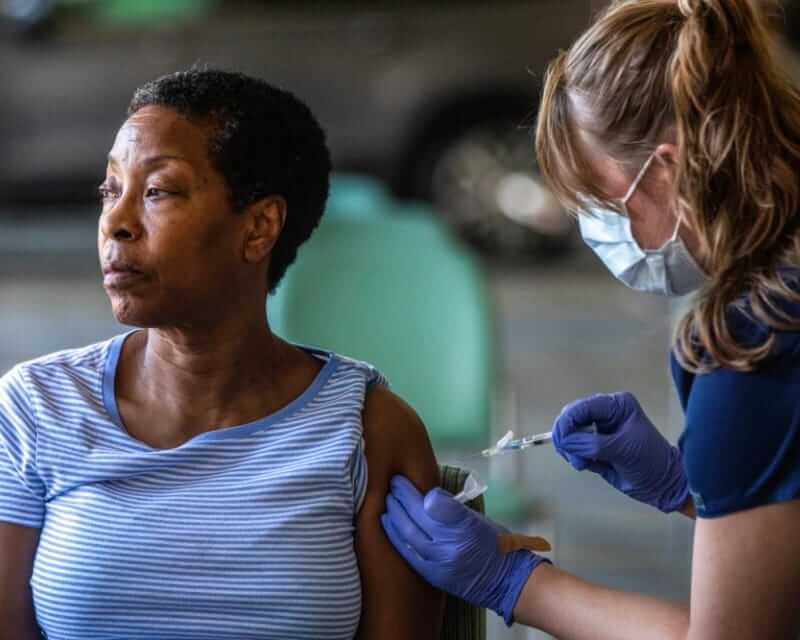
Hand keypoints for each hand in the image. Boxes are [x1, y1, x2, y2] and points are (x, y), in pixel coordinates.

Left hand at [381, 476, 547, 625]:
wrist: (507, 581)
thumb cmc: (494, 543)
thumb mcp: (477, 518)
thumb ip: (450, 508)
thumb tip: (425, 496)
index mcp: (464, 524)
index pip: (431, 503)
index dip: (411, 491)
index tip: (399, 479)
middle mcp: (451, 544)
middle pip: (417, 518)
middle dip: (399, 501)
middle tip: (390, 486)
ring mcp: (441, 563)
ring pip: (409, 535)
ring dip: (394, 517)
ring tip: (387, 504)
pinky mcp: (435, 577)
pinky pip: (410, 555)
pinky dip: (397, 539)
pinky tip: (389, 527)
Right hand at [552, 392, 688, 512]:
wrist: (662, 485)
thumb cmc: (649, 461)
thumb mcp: (622, 450)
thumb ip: (591, 444)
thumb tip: (563, 441)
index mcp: (615, 406)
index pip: (582, 407)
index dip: (567, 422)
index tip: (562, 442)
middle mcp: (604, 413)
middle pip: (571, 418)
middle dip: (568, 438)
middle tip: (574, 457)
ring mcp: (598, 430)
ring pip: (569, 433)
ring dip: (571, 450)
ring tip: (583, 464)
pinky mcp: (594, 445)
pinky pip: (574, 447)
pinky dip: (575, 456)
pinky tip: (587, 465)